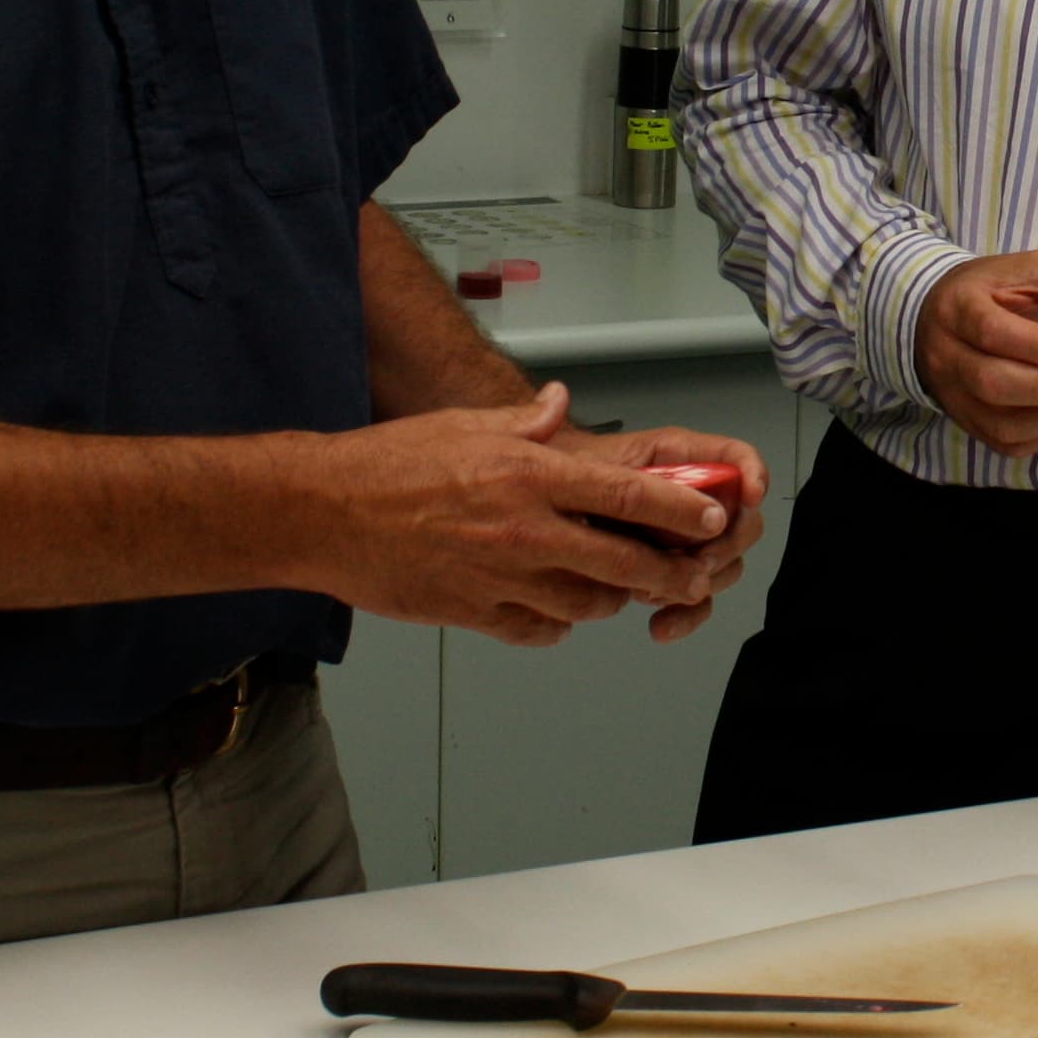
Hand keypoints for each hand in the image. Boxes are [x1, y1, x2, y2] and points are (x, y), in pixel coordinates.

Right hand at [313, 385, 738, 645]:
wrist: (323, 514)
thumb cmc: (389, 464)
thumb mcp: (464, 425)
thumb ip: (523, 424)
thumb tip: (558, 406)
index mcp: (528, 475)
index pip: (627, 496)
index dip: (680, 510)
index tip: (714, 518)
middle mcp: (523, 529)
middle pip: (623, 564)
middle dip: (668, 574)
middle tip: (691, 577)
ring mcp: (500, 577)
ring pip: (586, 605)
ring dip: (609, 600)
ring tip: (615, 589)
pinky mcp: (474, 614)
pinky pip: (538, 631)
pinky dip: (555, 625)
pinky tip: (553, 611)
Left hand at [548, 420, 770, 641]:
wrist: (537, 514)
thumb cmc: (559, 480)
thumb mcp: (580, 465)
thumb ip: (611, 472)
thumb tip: (648, 488)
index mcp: (676, 459)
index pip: (734, 457)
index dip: (751, 472)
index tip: (750, 495)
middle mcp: (689, 499)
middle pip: (741, 518)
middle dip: (725, 544)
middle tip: (698, 561)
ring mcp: (684, 540)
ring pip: (726, 563)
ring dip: (700, 583)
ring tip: (657, 590)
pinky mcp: (672, 575)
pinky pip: (698, 600)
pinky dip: (685, 616)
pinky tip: (660, 625)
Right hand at [914, 251, 1037, 457]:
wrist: (933, 319)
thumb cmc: (990, 291)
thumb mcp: (1027, 271)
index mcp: (960, 308)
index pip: (993, 332)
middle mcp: (948, 355)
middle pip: (995, 383)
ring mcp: (953, 395)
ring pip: (1001, 422)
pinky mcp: (966, 422)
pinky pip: (1006, 442)